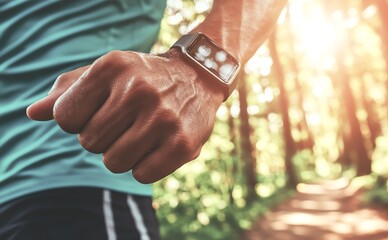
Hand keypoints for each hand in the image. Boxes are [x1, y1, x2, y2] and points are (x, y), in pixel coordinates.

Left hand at [27, 49, 223, 182]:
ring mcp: (163, 118)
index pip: (64, 117)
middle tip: (125, 121)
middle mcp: (138, 90)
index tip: (99, 111)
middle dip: (102, 137)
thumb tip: (33, 113)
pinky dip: (144, 166)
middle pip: (88, 143)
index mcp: (112, 67)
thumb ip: (67, 92)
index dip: (77, 121)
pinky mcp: (183, 144)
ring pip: (113, 162)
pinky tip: (157, 146)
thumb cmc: (142, 78)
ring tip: (141, 133)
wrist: (197, 77)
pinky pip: (141, 175)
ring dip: (122, 154)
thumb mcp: (106, 73)